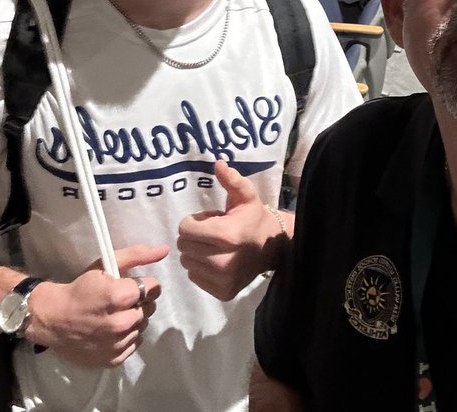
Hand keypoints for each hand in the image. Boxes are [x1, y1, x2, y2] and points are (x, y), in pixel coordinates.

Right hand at [25, 243, 167, 367]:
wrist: (52, 319)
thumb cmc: (79, 289)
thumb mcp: (104, 265)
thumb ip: (136, 256)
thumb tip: (164, 251)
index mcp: (120, 296)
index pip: (153, 288)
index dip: (144, 285)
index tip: (130, 286)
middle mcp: (122, 323)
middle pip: (150, 309)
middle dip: (139, 303)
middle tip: (120, 302)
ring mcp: (118, 344)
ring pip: (142, 327)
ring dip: (133, 320)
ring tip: (114, 316)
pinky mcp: (114, 359)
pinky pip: (134, 345)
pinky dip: (126, 338)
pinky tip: (111, 331)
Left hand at [176, 160, 288, 300]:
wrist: (273, 248)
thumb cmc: (253, 218)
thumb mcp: (245, 196)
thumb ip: (231, 180)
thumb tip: (218, 164)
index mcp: (226, 235)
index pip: (184, 229)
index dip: (193, 221)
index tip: (209, 220)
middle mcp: (223, 261)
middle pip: (183, 246)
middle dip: (193, 236)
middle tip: (211, 233)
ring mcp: (223, 279)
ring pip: (187, 262)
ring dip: (195, 252)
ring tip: (215, 246)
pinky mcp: (223, 292)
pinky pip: (194, 277)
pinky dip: (200, 268)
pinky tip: (217, 260)